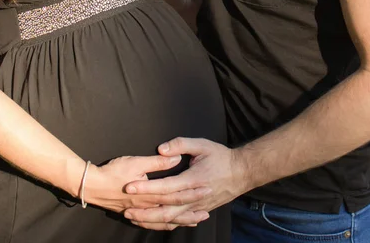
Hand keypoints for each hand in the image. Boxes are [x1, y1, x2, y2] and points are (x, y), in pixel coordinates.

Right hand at [84, 155, 212, 217]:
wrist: (91, 186)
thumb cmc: (113, 172)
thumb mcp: (136, 162)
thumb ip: (157, 162)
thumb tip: (175, 157)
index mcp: (150, 193)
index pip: (176, 194)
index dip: (192, 193)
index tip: (207, 190)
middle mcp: (147, 206)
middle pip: (174, 211)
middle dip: (191, 212)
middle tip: (207, 213)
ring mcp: (141, 212)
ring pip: (165, 221)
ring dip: (181, 221)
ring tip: (195, 221)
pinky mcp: (134, 213)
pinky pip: (153, 224)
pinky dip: (164, 225)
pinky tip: (171, 225)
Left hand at [123, 138, 253, 229]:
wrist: (242, 172)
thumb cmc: (221, 156)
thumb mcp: (202, 144)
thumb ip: (180, 144)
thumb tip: (161, 149)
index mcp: (193, 179)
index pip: (166, 186)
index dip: (147, 187)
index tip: (130, 186)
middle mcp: (195, 196)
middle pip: (166, 209)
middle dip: (145, 211)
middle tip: (126, 210)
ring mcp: (198, 206)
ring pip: (172, 219)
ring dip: (152, 221)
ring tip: (134, 219)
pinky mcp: (200, 210)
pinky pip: (181, 221)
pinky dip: (166, 224)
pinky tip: (154, 225)